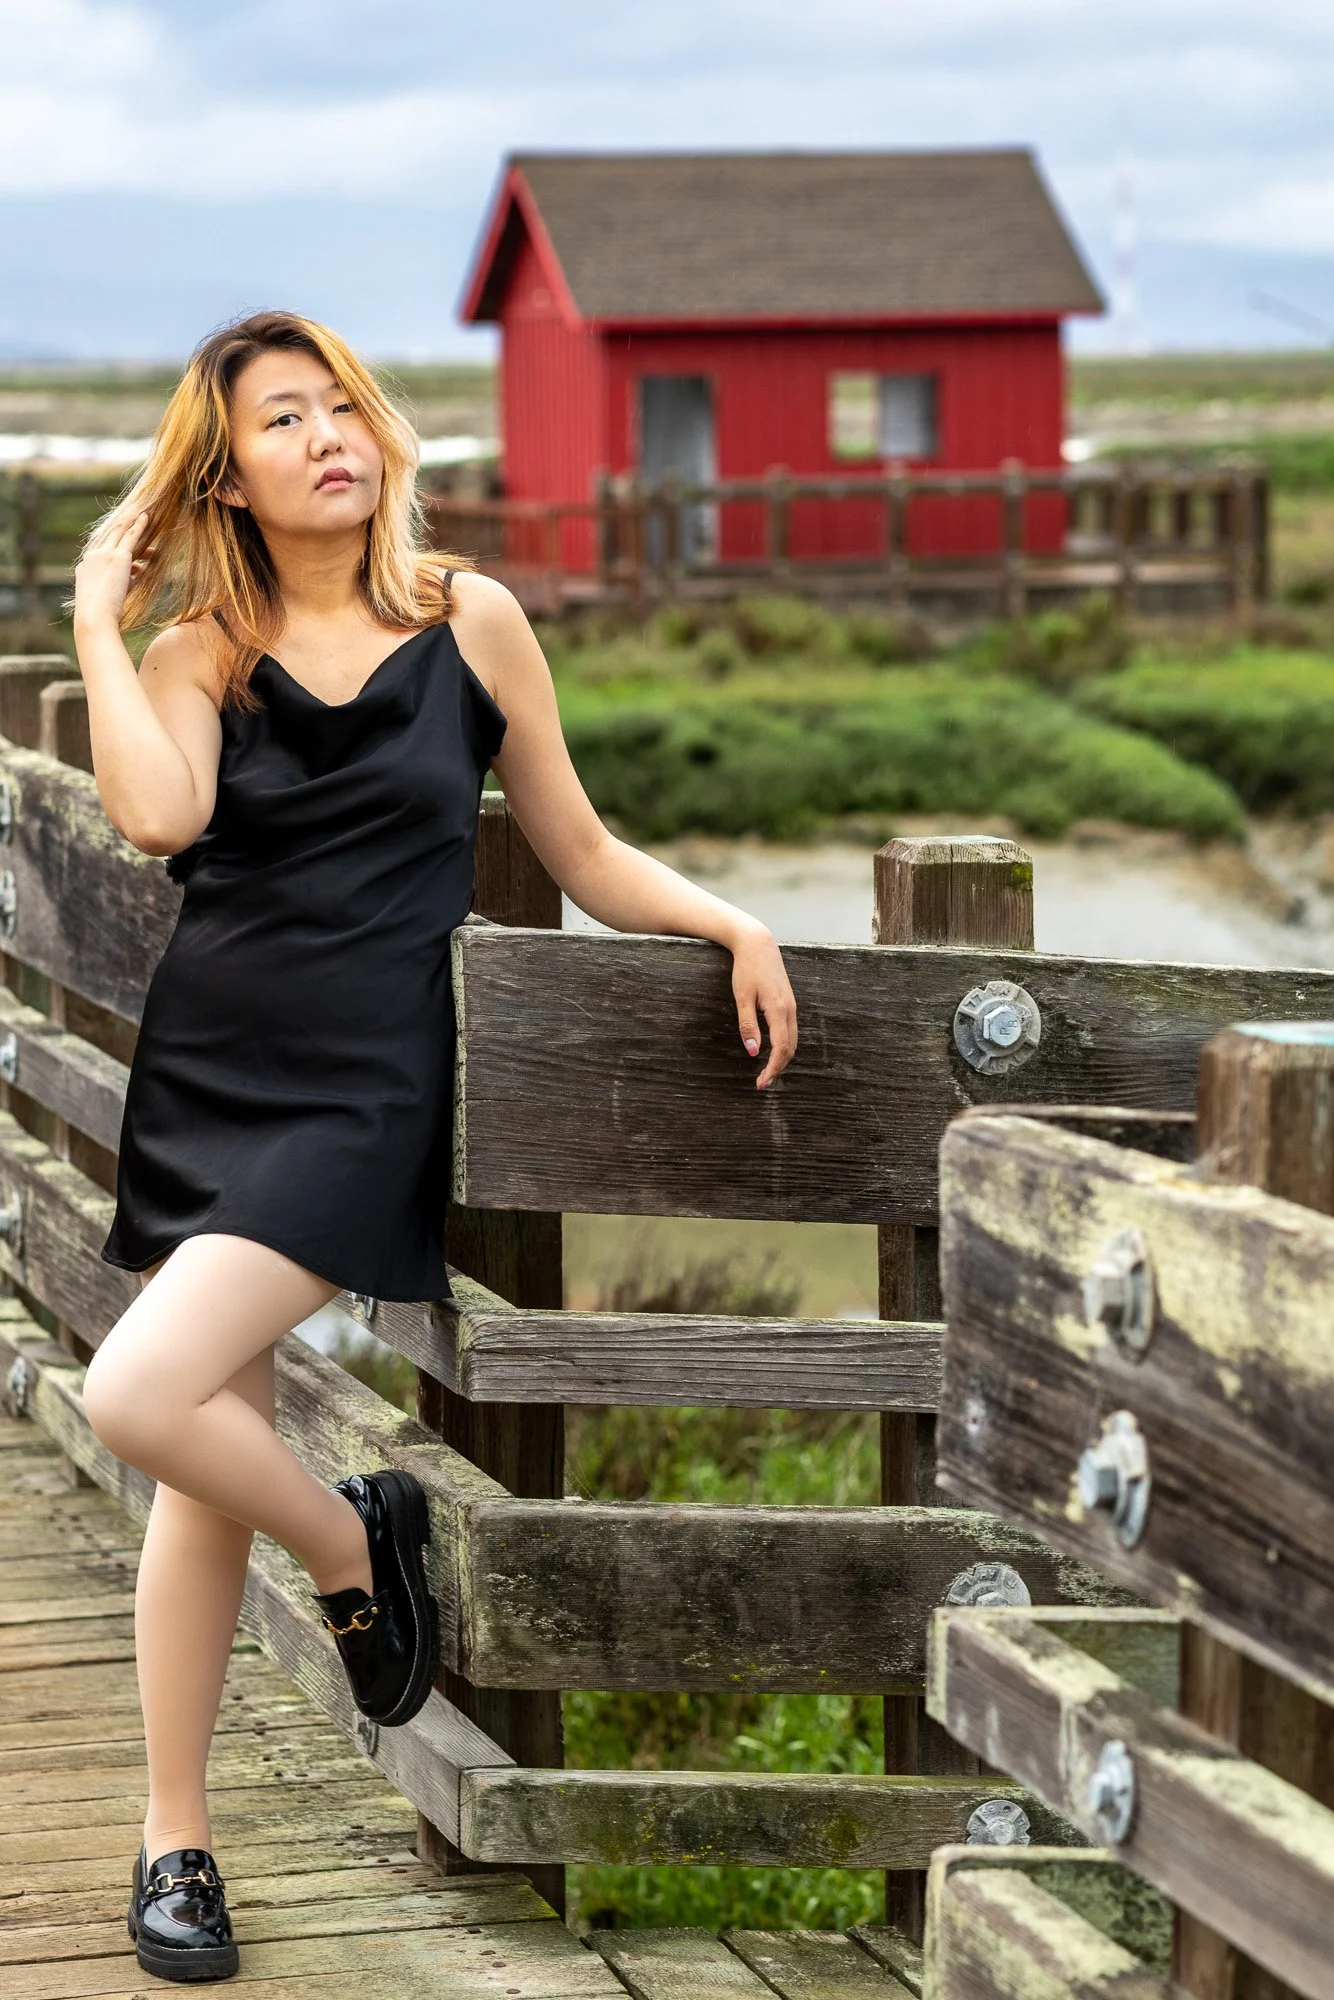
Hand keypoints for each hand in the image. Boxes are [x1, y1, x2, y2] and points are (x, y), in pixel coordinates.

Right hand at [73, 509, 150, 634]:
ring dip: (133, 526)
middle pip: (110, 539)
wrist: (95, 617)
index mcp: (85, 568)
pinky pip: (131, 537)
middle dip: (122, 530)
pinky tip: (147, 518)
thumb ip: (119, 583)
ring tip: (145, 517)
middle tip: (133, 519)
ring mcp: (104, 554)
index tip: (128, 552)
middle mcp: (92, 557)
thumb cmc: (100, 616)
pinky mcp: (119, 556)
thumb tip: (133, 575)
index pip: (102, 554)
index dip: (116, 551)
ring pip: (120, 534)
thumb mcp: (108, 598)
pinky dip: (139, 526)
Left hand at [730, 921, 797, 1088]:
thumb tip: (753, 1052)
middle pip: (791, 1047)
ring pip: (793, 1040)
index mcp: (779, 1009)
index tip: (761, 1083)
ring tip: (767, 1072)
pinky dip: (784, 1045)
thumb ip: (748, 1025)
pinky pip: (791, 1030)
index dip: (772, 1068)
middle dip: (778, 1068)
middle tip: (763, 1083)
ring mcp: (792, 1006)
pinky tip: (773, 1052)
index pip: (781, 1048)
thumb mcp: (742, 997)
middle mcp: (790, 1009)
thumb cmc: (746, 969)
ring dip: (782, 1058)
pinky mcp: (789, 1002)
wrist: (758, 944)